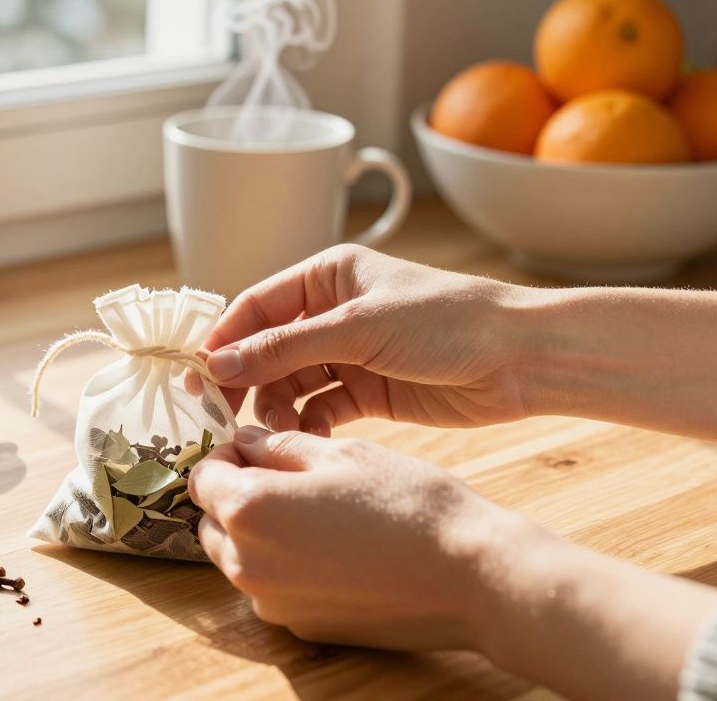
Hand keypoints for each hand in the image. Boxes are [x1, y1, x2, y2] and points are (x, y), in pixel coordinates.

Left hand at [190, 425, 513, 650]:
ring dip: (256, 532)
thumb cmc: (408, 504)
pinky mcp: (300, 627)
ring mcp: (271, 602)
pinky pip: (270, 588)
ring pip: (237, 558)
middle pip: (212, 521)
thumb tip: (245, 441)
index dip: (225, 455)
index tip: (256, 447)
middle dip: (235, 495)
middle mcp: (247, 563)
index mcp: (250, 509)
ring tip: (313, 513)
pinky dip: (283, 566)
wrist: (469, 578)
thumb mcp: (341, 453)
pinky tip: (331, 549)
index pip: (202, 477)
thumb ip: (278, 445)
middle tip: (286, 476)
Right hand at [204, 244, 534, 430]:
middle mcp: (333, 313)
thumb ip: (284, 348)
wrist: (521, 359)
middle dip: (244, 381)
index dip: (222, 341)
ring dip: (275, 408)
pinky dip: (307, 425)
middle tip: (220, 418)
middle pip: (267, 349)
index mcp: (327, 276)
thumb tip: (216, 364)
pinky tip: (301, 440)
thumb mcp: (356, 327)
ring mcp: (350, 354)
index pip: (255, 307)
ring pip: (290, 383)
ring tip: (271, 433)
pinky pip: (320, 408)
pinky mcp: (369, 392)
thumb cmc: (446, 321)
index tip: (195, 378)